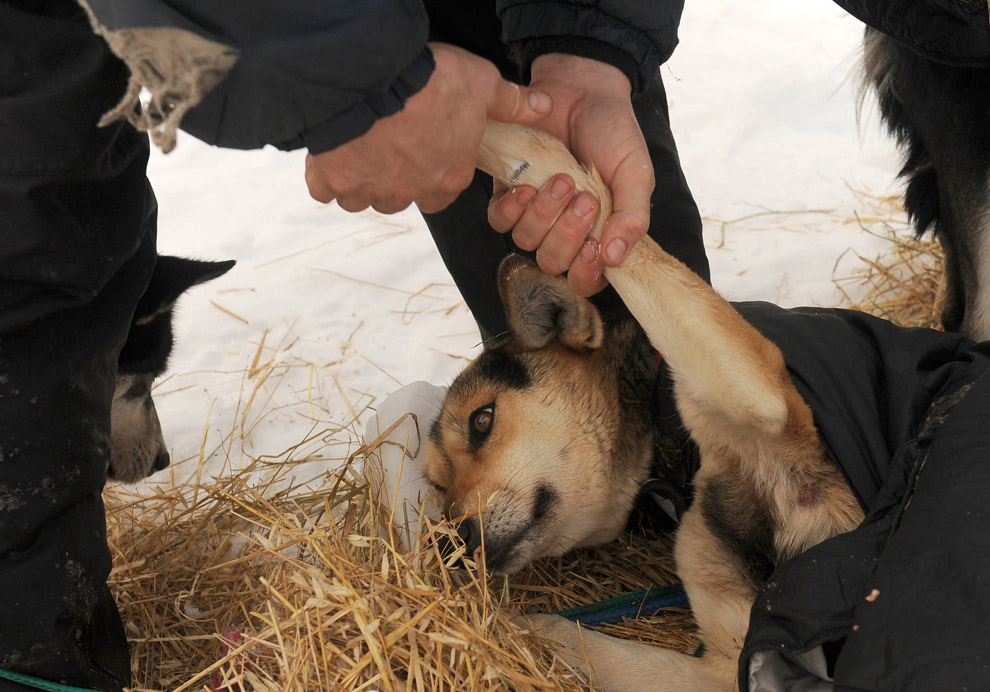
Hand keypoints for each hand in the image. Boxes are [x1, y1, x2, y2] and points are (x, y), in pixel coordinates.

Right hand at [305, 43, 551, 213]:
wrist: (374, 78)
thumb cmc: (432, 83)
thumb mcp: (482, 84)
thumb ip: (510, 102)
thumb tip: (543, 106)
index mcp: (446, 177)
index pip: (442, 196)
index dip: (433, 177)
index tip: (425, 156)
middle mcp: (407, 191)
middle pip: (398, 199)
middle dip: (394, 180)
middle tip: (389, 146)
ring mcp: (367, 188)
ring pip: (361, 198)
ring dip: (360, 180)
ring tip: (360, 147)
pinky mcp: (332, 177)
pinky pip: (324, 190)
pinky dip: (324, 175)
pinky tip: (329, 153)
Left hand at [487, 53, 653, 295]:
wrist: (582, 90)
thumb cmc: (613, 134)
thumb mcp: (635, 175)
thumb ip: (632, 218)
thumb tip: (617, 258)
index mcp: (598, 235)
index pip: (586, 279)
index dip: (586, 272)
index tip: (596, 246)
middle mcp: (564, 231)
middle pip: (553, 263)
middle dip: (567, 235)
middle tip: (585, 198)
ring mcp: (535, 213)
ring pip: (526, 242)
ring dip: (545, 214)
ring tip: (562, 179)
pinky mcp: (509, 192)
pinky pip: (499, 220)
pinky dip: (513, 207)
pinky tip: (528, 186)